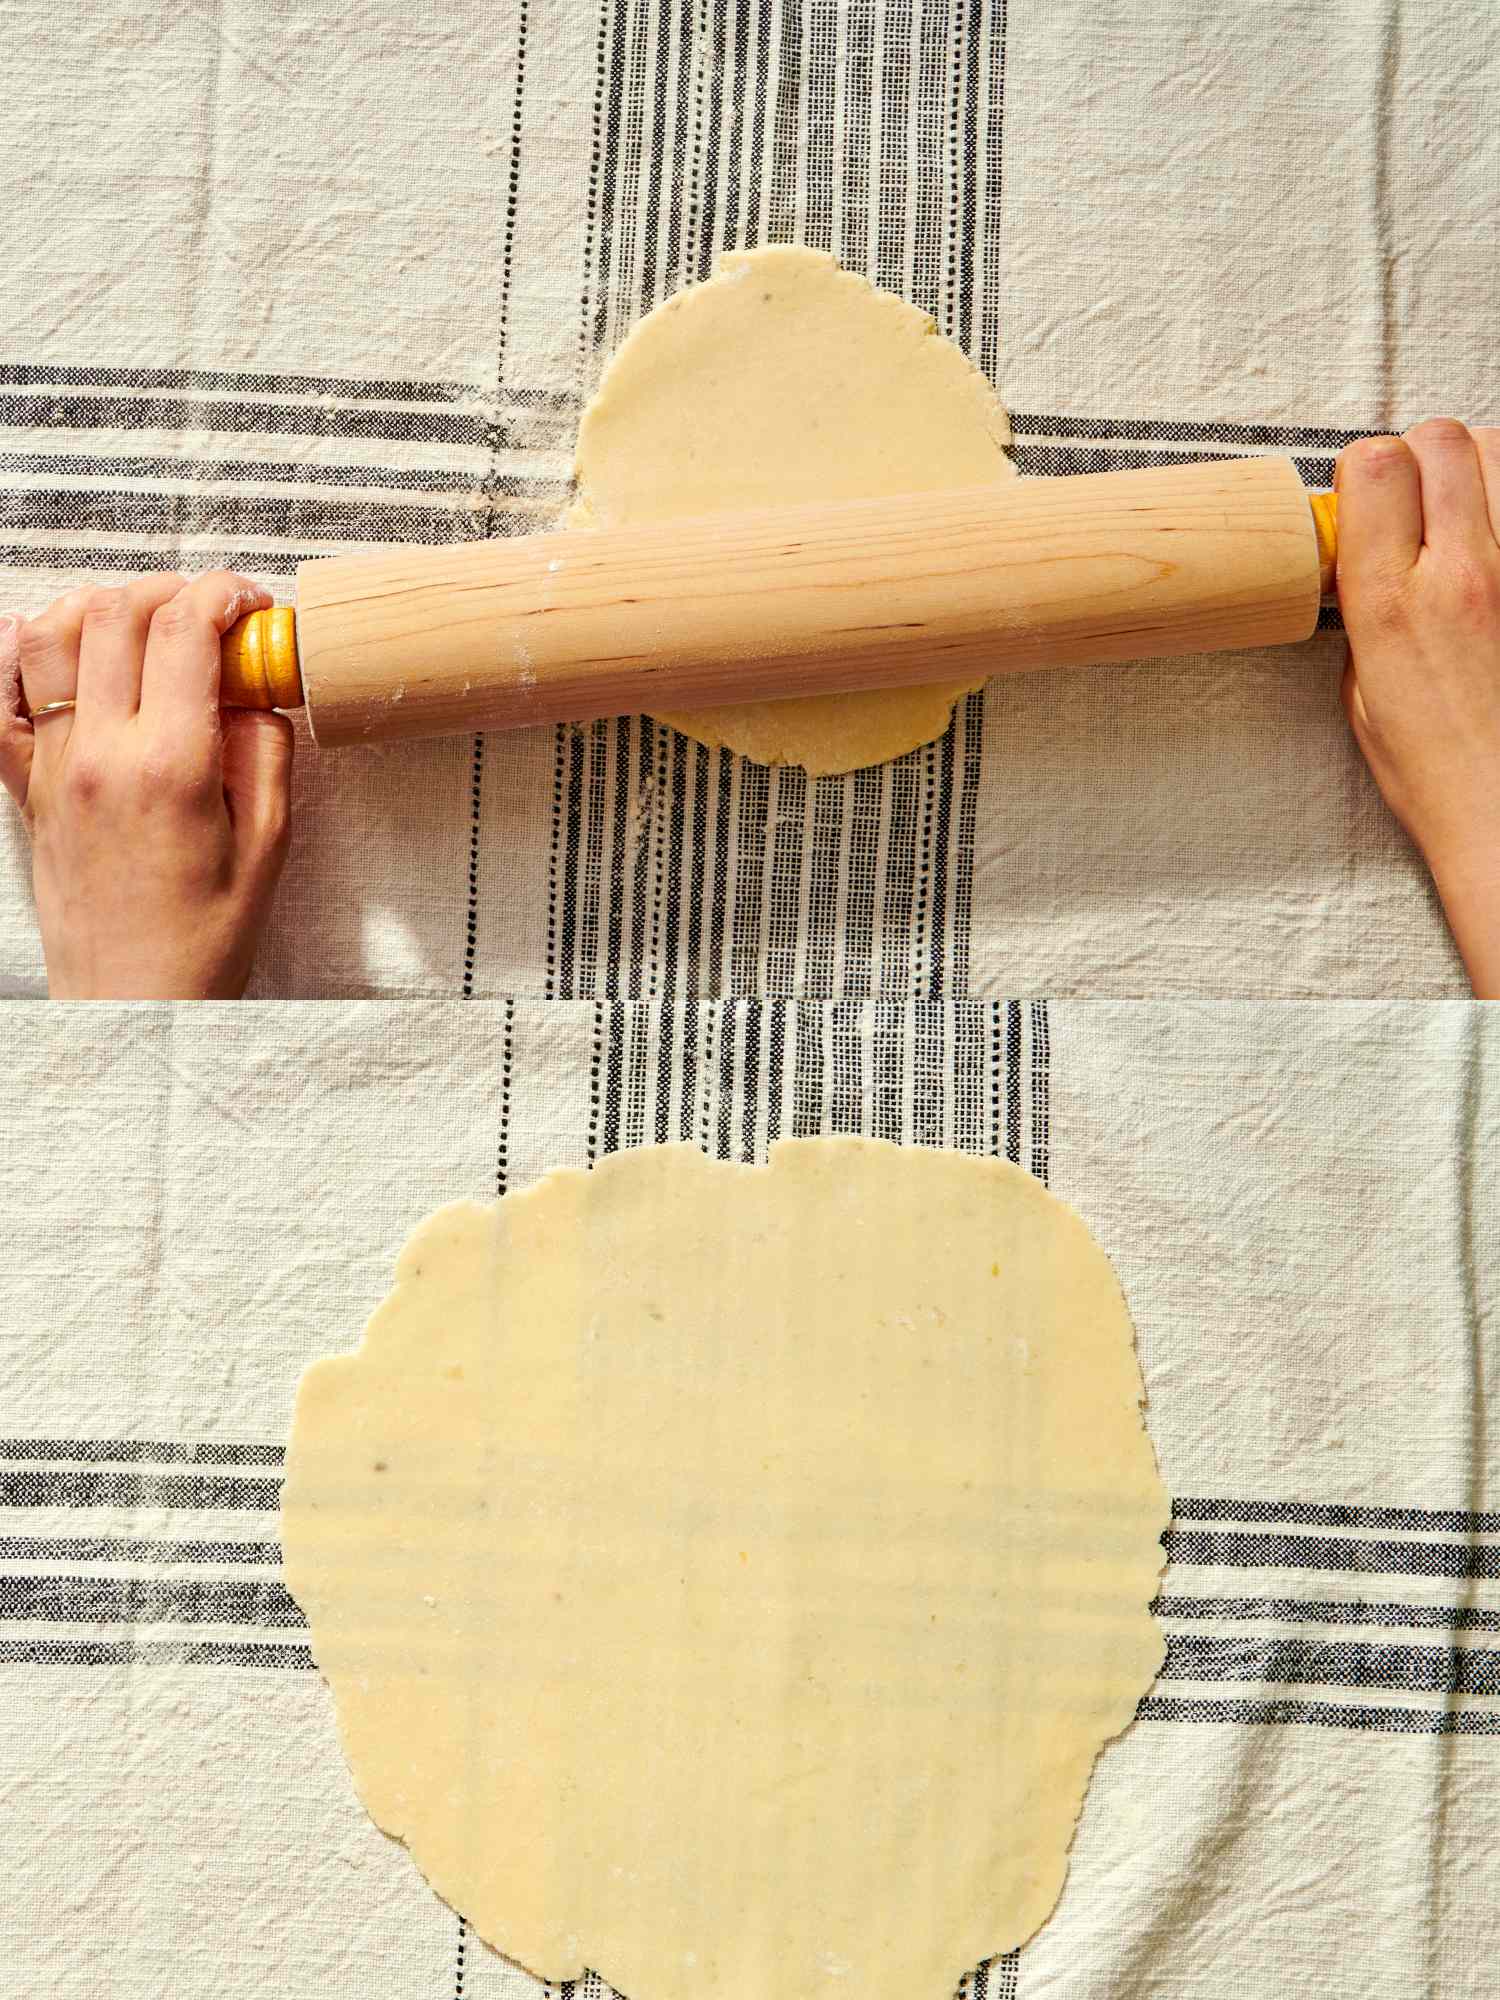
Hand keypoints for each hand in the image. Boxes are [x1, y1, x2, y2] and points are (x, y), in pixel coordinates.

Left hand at [0, 571, 293, 998]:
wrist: (134, 1000)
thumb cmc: (205, 938)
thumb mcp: (269, 846)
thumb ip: (266, 754)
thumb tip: (256, 694)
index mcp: (170, 766)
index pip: (184, 630)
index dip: (225, 595)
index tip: (253, 607)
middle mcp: (99, 753)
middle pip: (115, 613)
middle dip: (169, 590)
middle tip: (207, 614)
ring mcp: (52, 765)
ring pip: (48, 634)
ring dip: (97, 607)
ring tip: (141, 625)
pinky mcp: (25, 786)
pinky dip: (16, 653)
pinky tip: (51, 645)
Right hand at [1337, 420, 1499, 995]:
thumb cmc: (1438, 773)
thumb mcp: (1361, 692)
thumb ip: (1364, 608)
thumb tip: (1367, 555)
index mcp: (1394, 607)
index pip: (1375, 465)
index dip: (1365, 472)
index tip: (1364, 502)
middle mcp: (1465, 576)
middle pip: (1441, 440)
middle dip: (1419, 459)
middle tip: (1415, 504)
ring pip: (1499, 450)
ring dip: (1477, 470)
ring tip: (1466, 519)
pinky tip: (1493, 550)